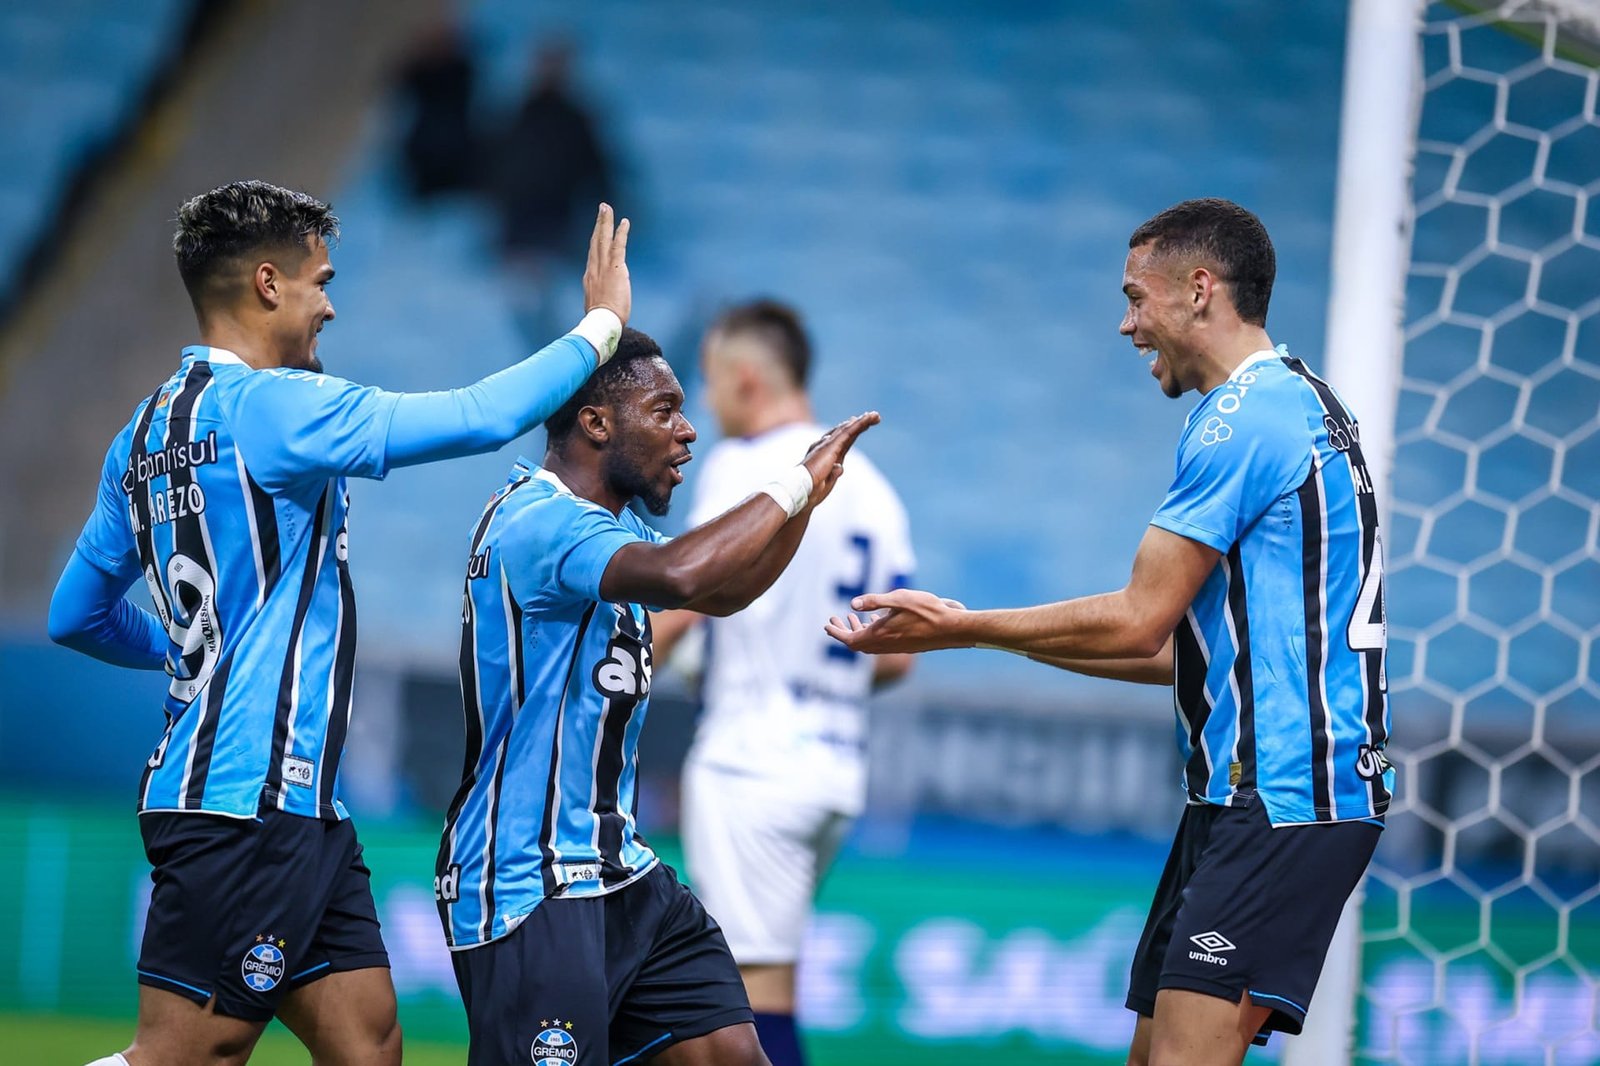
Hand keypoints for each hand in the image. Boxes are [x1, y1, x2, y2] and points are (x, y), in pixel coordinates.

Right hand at [583, 203, 630, 323]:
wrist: (601, 322)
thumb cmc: (601, 320)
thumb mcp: (596, 306)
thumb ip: (599, 297)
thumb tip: (601, 300)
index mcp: (590, 277)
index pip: (593, 254)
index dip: (595, 240)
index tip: (597, 229)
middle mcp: (594, 268)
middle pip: (595, 241)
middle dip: (599, 223)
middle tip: (602, 208)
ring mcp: (603, 268)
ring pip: (603, 239)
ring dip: (606, 221)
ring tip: (607, 207)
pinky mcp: (615, 269)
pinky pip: (618, 246)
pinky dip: (621, 233)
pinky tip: (624, 222)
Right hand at [799, 411, 879, 508]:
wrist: (803, 490)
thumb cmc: (811, 491)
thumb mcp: (826, 483)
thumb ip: (833, 474)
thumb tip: (840, 467)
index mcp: (826, 456)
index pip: (843, 442)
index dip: (853, 434)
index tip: (862, 426)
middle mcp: (826, 447)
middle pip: (846, 432)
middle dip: (859, 424)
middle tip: (872, 416)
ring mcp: (828, 444)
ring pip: (848, 429)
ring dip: (862, 421)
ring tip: (875, 415)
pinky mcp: (832, 445)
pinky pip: (848, 432)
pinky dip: (859, 424)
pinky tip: (868, 418)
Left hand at [825, 588, 970, 653]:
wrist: (952, 629)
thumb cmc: (928, 611)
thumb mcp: (899, 599)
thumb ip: (875, 601)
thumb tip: (852, 603)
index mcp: (881, 635)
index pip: (850, 640)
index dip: (837, 633)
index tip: (827, 625)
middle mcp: (886, 645)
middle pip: (858, 643)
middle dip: (844, 632)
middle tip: (834, 621)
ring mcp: (897, 647)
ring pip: (870, 643)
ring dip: (858, 632)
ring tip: (851, 618)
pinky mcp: (906, 645)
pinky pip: (882, 642)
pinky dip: (873, 632)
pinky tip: (876, 620)